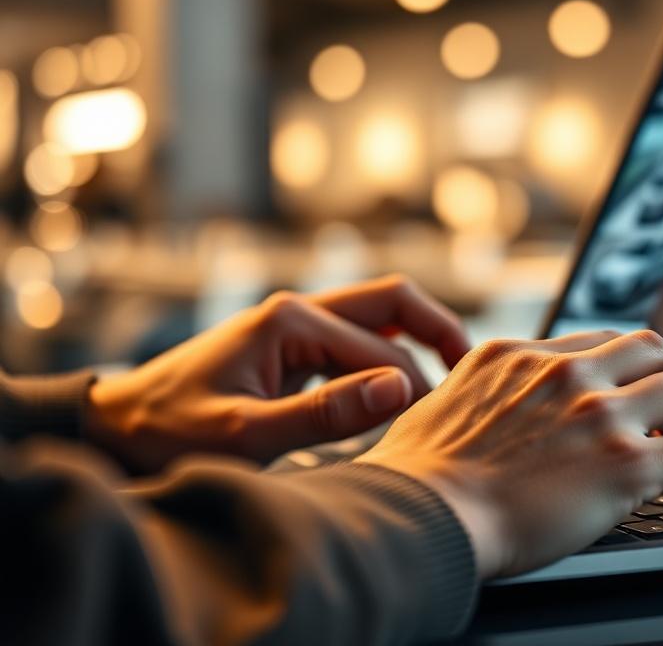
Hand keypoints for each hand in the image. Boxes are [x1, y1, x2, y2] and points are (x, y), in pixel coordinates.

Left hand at [85, 275, 469, 472]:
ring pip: (379, 317)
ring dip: (416, 341)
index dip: (414, 385)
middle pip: (392, 300)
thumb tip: (399, 388)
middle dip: (437, 330)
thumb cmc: (171, 431)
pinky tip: (402, 391)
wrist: (120, 424)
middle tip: (472, 373)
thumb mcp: (245, 432)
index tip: (432, 426)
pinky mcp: (294, 343)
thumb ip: (325, 413)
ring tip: (449, 384)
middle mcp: (299, 309)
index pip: (380, 346)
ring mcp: (297, 323)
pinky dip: (389, 357)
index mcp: (290, 319)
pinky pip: (357, 339)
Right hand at [357, 329, 662, 578]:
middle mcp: (565, 373)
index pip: (598, 342)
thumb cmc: (417, 477)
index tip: (639, 390)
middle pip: (653, 347)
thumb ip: (477, 394)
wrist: (420, 516)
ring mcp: (599, 414)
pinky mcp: (625, 464)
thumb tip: (488, 408)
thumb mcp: (440, 405)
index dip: (629, 368)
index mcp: (519, 356)